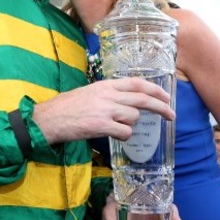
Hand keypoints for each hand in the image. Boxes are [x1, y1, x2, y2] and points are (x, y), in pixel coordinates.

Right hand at [34, 78, 173, 144]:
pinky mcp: (101, 126)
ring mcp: (105, 110)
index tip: (166, 96)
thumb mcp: (89, 92)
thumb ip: (108, 95)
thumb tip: (128, 103)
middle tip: (171, 114)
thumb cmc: (67, 107)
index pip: (137, 83)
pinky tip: (114, 135)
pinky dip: (124, 135)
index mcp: (105, 85)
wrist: (49, 118)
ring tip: (116, 126)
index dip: (154, 90)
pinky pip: (125, 132)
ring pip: (134, 117)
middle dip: (160, 107)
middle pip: (142, 99)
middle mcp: (108, 95)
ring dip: (130, 124)